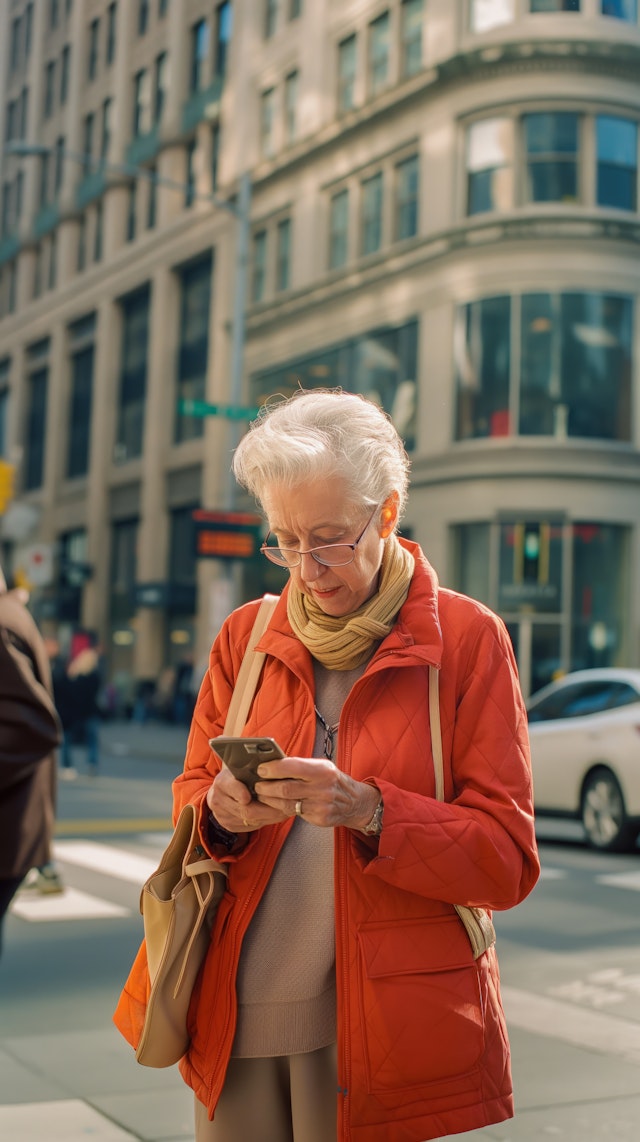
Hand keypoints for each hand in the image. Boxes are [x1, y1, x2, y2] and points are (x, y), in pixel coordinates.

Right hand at [206, 765, 291, 833]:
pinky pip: (251, 827)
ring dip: (271, 817)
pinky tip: (275, 814)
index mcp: (222, 782)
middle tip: (285, 805)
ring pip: (251, 821)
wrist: (224, 788)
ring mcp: (222, 815)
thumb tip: (276, 769)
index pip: (232, 788)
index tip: (256, 794)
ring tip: (285, 810)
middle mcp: (218, 800)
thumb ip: (254, 769)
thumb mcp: (243, 766)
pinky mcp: (229, 825)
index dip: (242, 792)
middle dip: (269, 809)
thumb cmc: (239, 774)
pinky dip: (265, 821)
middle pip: (246, 810)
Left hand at [254, 756, 380, 829]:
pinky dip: (280, 808)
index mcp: (322, 770)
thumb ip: (300, 765)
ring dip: (269, 799)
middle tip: (257, 784)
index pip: (292, 767)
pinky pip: (294, 814)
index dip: (273, 768)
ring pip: (286, 804)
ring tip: (261, 794)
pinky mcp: (319, 819)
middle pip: (285, 789)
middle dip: (266, 787)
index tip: (260, 769)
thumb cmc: (332, 780)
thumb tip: (272, 763)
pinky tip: (274, 804)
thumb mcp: (321, 766)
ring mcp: (321, 805)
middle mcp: (323, 788)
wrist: (355, 802)